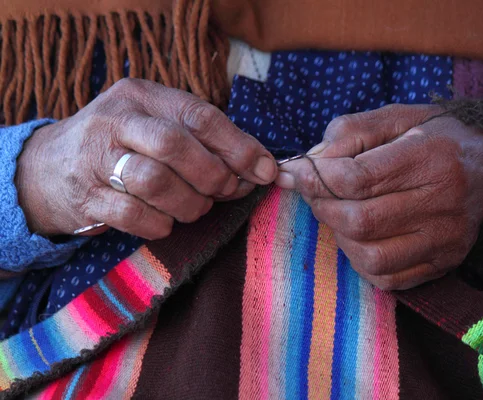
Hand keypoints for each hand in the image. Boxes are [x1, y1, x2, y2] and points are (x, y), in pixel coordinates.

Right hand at [16, 78, 276, 238]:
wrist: (48, 168)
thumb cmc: (121, 146)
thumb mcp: (154, 125)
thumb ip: (201, 139)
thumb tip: (259, 167)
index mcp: (141, 96)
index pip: (199, 115)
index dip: (239, 145)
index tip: (265, 170)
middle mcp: (116, 121)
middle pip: (176, 145)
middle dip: (213, 175)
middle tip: (225, 191)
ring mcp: (95, 159)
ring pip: (155, 181)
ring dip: (190, 203)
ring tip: (196, 208)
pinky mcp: (86, 197)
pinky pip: (133, 215)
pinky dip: (160, 224)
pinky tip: (166, 222)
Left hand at [276, 104, 482, 289]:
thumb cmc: (436, 137)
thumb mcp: (396, 117)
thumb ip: (350, 132)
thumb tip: (310, 162)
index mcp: (429, 157)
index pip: (357, 179)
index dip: (315, 179)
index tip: (295, 173)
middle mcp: (442, 203)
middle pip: (360, 221)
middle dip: (322, 207)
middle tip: (316, 193)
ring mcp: (445, 240)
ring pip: (371, 257)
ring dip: (340, 236)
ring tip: (340, 213)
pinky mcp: (444, 263)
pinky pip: (388, 279)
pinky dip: (362, 261)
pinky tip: (361, 237)